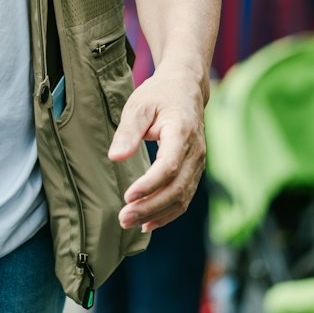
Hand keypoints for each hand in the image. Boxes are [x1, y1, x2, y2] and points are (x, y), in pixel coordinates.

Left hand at [107, 63, 206, 232]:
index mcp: (182, 131)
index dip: (149, 185)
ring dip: (157, 214)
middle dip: (150, 207)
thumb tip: (115, 157)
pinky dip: (168, 213)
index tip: (127, 197)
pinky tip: (148, 223)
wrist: (186, 89)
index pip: (169, 166)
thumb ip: (128, 131)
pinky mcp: (194, 170)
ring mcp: (198, 163)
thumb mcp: (139, 104)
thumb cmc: (159, 95)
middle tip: (123, 218)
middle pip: (176, 188)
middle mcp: (195, 151)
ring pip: (182, 197)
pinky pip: (184, 197)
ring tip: (130, 223)